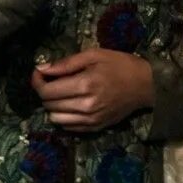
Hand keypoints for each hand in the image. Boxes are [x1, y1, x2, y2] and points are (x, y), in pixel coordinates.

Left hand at [31, 49, 153, 131]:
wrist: (145, 85)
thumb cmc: (120, 65)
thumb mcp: (94, 55)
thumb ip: (66, 63)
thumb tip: (41, 69)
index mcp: (85, 84)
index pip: (47, 91)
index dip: (37, 82)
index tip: (39, 73)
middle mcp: (85, 106)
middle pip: (49, 105)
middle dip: (44, 92)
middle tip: (51, 80)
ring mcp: (90, 120)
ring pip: (55, 119)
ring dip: (53, 106)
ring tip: (62, 94)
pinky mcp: (95, 128)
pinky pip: (68, 127)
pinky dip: (64, 117)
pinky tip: (71, 104)